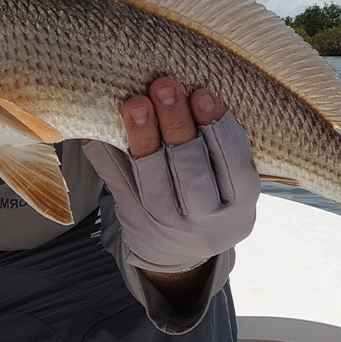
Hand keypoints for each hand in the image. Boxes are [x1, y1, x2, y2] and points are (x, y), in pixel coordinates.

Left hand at [82, 77, 259, 274]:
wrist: (181, 255)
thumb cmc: (210, 198)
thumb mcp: (231, 183)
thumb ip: (219, 145)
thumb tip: (192, 89)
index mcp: (239, 204)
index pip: (234, 162)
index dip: (218, 126)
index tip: (202, 93)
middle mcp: (206, 218)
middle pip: (191, 170)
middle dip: (176, 125)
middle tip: (164, 87)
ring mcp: (167, 224)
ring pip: (152, 180)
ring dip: (142, 137)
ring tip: (135, 103)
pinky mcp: (133, 221)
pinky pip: (117, 185)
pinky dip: (107, 154)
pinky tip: (101, 128)